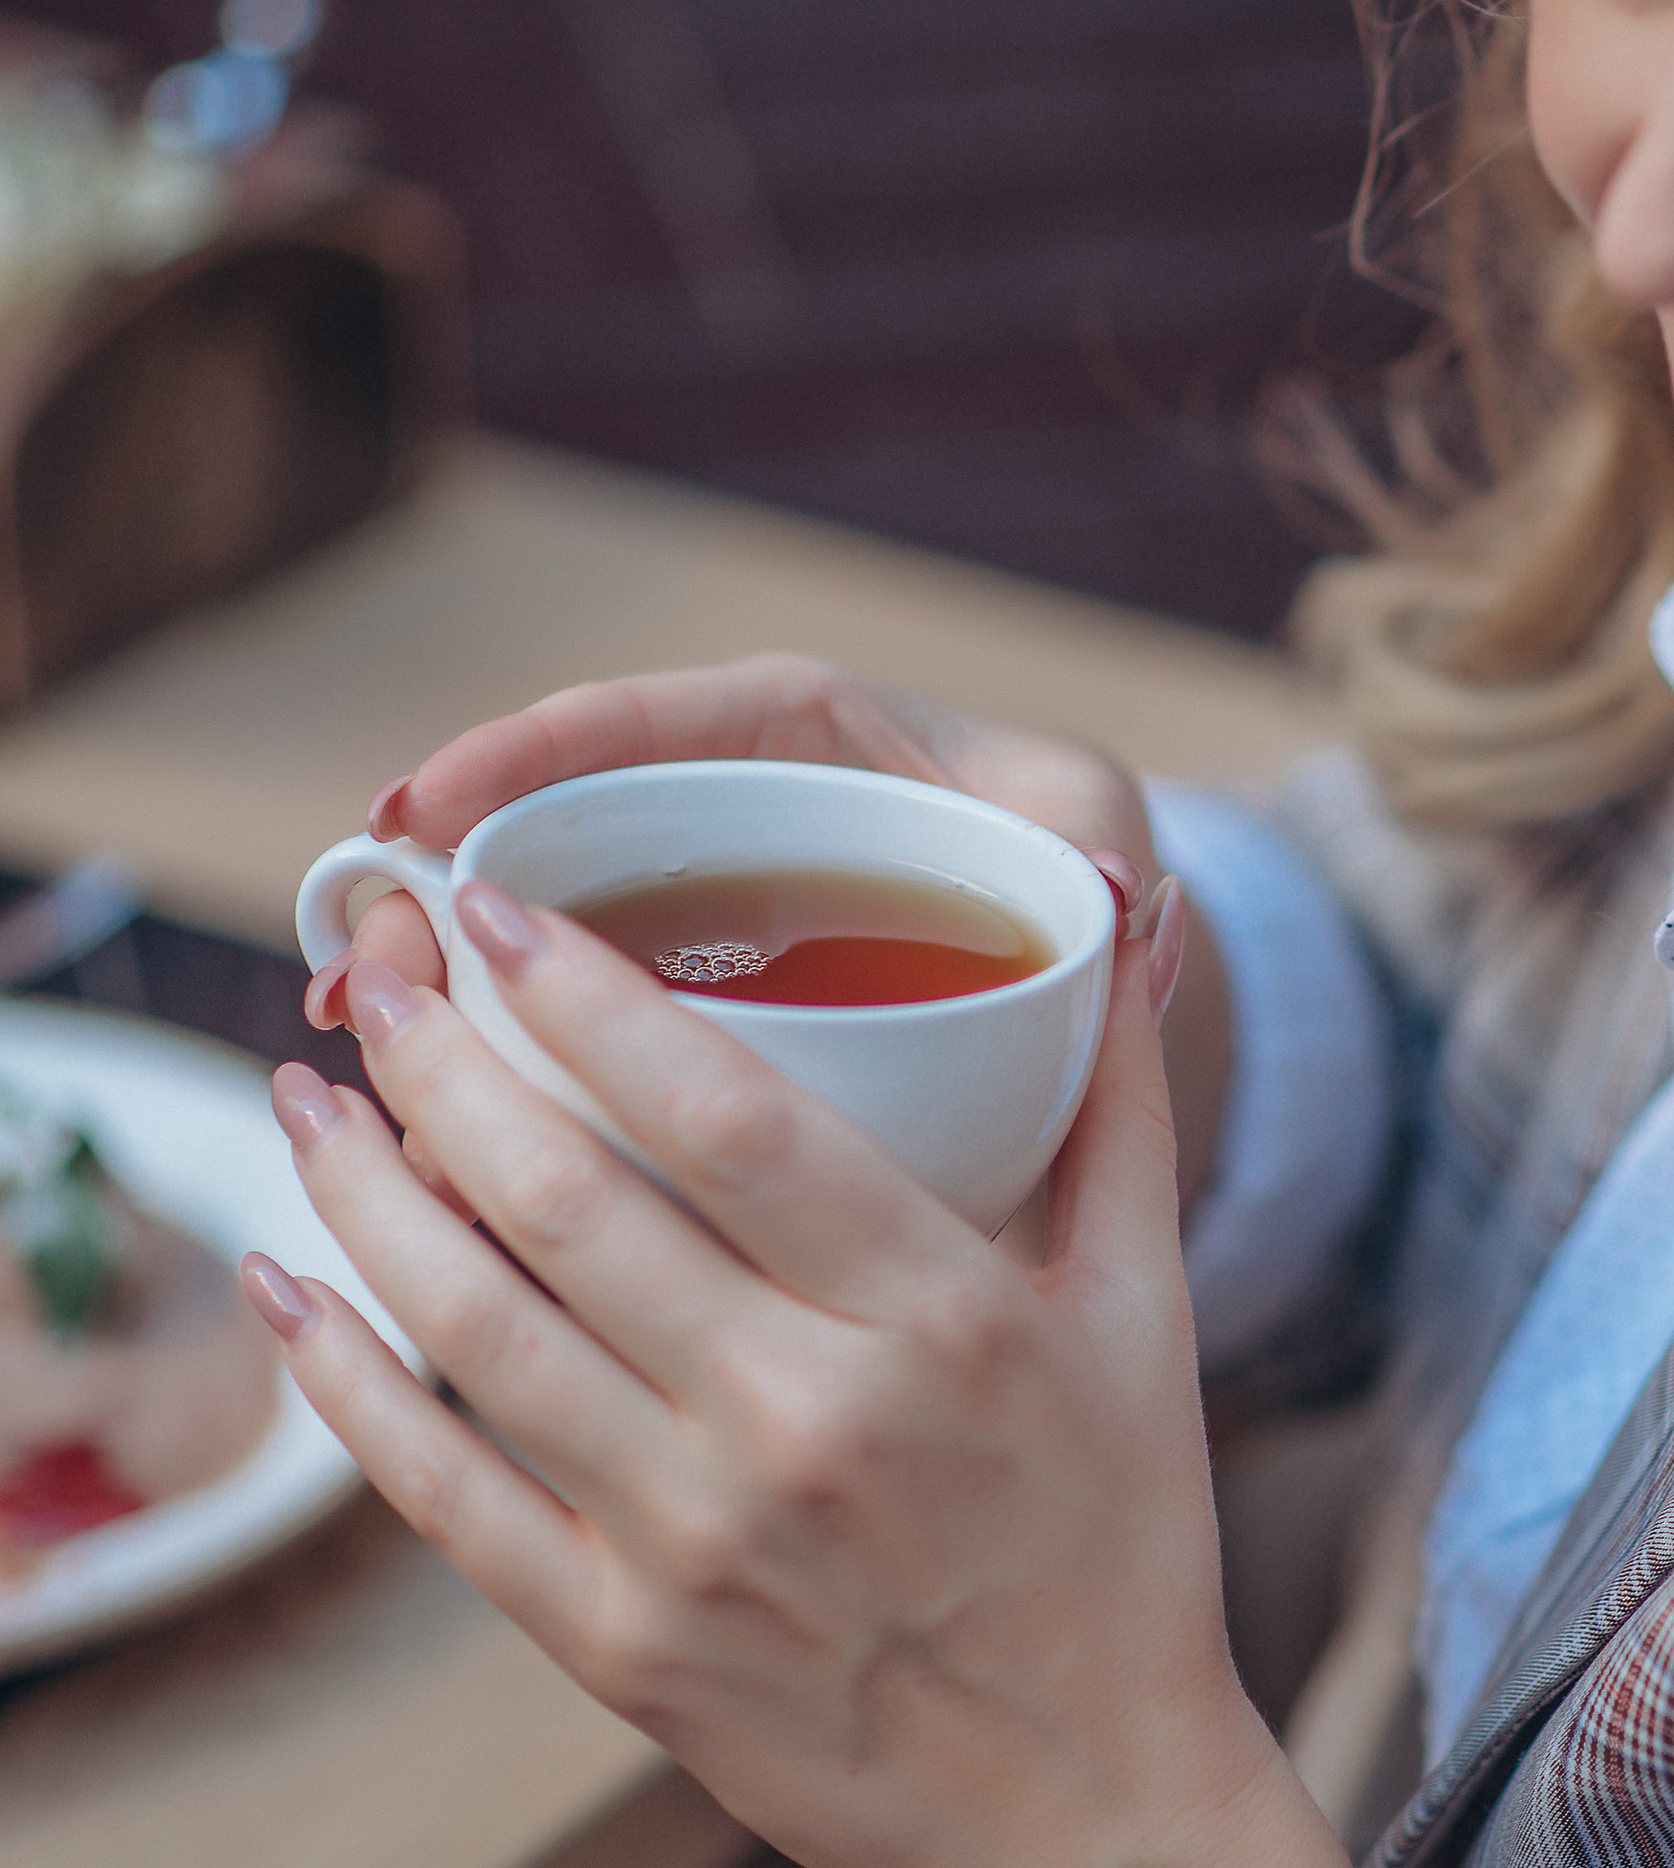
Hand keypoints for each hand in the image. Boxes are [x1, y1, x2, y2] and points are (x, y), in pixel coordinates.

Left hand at [257, 871, 1330, 1867]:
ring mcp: (699, 1544)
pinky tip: (286, 1285)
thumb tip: (1107, 912)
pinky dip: (346, 1383)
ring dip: (364, 1194)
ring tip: (310, 1094)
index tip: (492, 904)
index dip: (587, 994)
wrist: (1081, 1817)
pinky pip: (446, 1494)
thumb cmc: (1118, 1548)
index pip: (727, 1112)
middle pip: (568, 1201)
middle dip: (438, 1060)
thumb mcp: (1148, 1315)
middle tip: (374, 967)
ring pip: (478, 1331)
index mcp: (939, 1319)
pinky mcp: (622, 1647)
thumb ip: (1117, 1108)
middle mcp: (806, 1422)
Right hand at [309, 654, 1231, 1206]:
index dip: (541, 749)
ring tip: (366, 1043)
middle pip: (564, 832)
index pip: (666, 721)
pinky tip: (433, 1145)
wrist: (1082, 963)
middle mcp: (730, 816)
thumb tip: (1113, 895)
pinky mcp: (680, 1016)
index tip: (434, 801)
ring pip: (544, 939)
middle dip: (450, 880)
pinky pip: (572, 1037)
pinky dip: (501, 1082)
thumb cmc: (1076, 867)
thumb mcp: (1089, 839)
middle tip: (366, 946)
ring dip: (449, 986)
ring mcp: (694, 919)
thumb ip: (1097, 853)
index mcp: (817, 740)